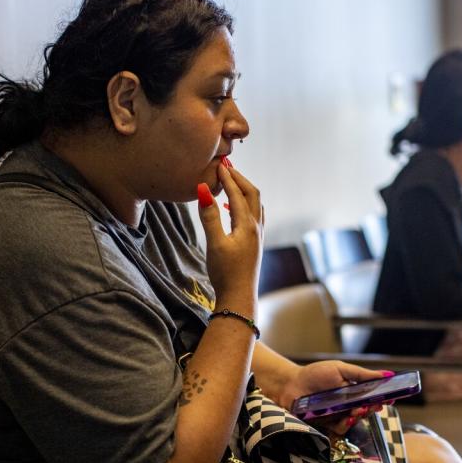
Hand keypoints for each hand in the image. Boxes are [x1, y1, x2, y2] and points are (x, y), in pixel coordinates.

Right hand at [197, 162, 263, 311]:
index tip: (218, 164)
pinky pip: (253, 215)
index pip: (237, 193)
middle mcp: (256, 227)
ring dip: (243, 190)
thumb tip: (203, 190)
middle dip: (240, 178)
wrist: (238, 298)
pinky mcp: (254, 244)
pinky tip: (231, 209)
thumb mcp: (214, 243)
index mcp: (247, 225)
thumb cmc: (225, 273)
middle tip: (227, 167)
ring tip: (230, 182)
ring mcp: (257, 236)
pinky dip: (244, 204)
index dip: (228, 178)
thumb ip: (209, 216)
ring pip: (255, 204)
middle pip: (252, 194)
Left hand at [281, 361, 389, 435]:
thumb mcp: (340, 369)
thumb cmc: (314, 374)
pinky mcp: (327, 426)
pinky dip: (345, 425)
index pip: (372, 397)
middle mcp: (347, 405)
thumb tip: (387, 374)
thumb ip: (362, 374)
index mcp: (353, 391)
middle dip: (372, 408)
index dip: (382, 399)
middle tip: (375, 405)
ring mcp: (338, 416)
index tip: (390, 398)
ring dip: (360, 417)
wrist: (290, 384)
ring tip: (359, 410)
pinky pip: (341, 429)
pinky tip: (347, 419)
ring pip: (355, 421)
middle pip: (366, 411)